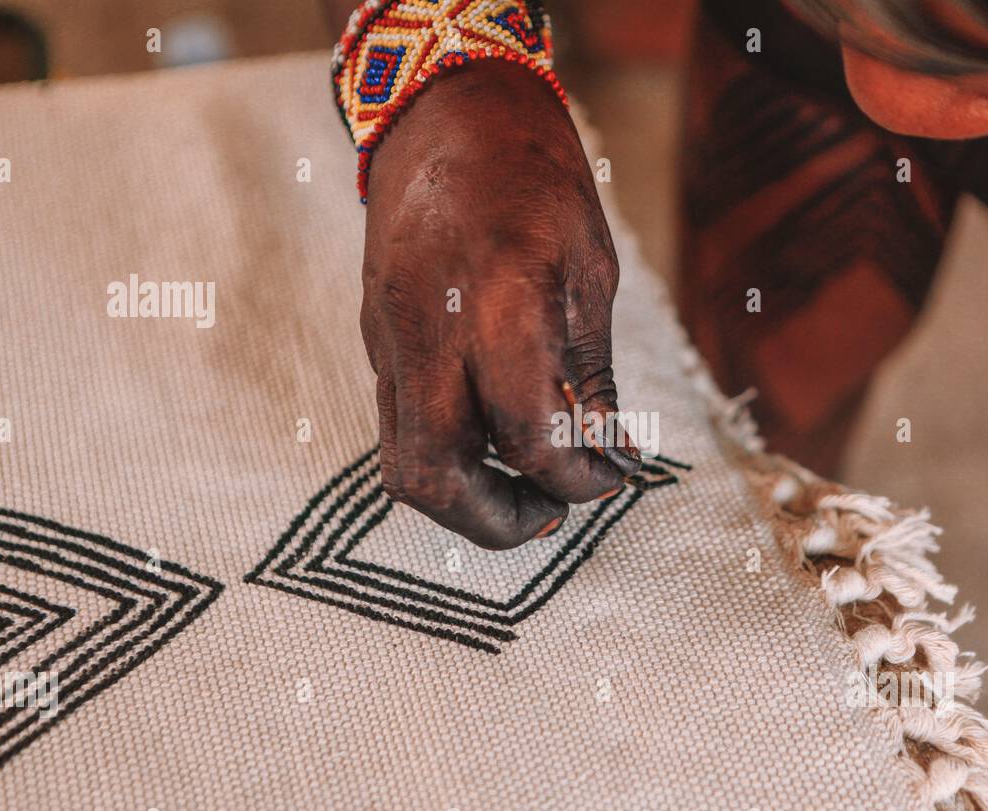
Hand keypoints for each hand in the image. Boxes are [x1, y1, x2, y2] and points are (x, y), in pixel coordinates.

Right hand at [359, 59, 639, 549]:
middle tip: (554, 510)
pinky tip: (493, 439)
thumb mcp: (589, 269)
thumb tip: (606, 451)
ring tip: (525, 486)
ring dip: (465, 500)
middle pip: (437, 479)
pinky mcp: (375, 340)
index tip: (613, 475)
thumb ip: (590, 373)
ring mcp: (388, 340)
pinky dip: (448, 456)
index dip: (579, 479)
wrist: (443, 112)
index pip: (529, 439)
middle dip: (501, 521)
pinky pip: (399, 426)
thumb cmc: (532, 177)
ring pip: (403, 465)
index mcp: (499, 307)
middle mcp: (429, 335)